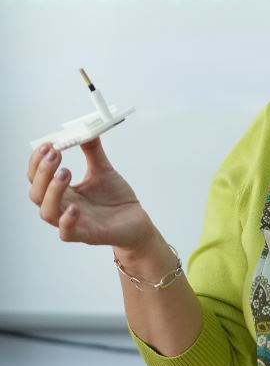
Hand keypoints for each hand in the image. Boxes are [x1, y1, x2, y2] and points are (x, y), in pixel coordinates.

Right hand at [27, 138, 153, 250]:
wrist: (136, 221)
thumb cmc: (116, 199)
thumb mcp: (104, 170)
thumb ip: (93, 152)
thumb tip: (87, 130)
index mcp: (63, 192)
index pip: (38, 178)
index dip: (38, 162)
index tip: (48, 144)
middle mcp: (63, 207)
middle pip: (37, 193)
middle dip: (42, 172)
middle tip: (55, 154)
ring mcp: (72, 222)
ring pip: (47, 212)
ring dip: (52, 191)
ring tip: (65, 172)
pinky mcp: (86, 235)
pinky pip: (66, 233)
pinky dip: (66, 220)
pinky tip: (74, 207)